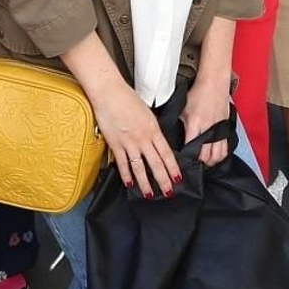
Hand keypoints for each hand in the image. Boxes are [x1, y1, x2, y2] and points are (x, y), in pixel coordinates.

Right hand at [91, 82, 178, 197]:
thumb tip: (158, 141)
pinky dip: (126, 175)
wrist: (110, 93)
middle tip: (168, 192)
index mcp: (153, 129)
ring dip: (145, 183)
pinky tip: (130, 184)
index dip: (173, 167)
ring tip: (149, 195)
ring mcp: (129, 142)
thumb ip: (153, 129)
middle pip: (156, 163)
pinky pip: (122, 164)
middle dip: (163, 180)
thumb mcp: (148, 113)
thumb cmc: (128, 99)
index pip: (166, 153)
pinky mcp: (115, 144)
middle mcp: (143, 138)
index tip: (178, 177)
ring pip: (139, 168)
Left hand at [182, 71, 233, 166]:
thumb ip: (178, 123)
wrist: (214, 83)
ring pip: (217, 154)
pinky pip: (225, 147)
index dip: (186, 158)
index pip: (190, 147)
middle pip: (205, 155)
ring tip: (205, 163)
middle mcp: (208, 128)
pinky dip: (220, 155)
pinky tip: (215, 156)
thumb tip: (169, 136)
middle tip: (194, 166)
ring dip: (211, 161)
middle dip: (199, 163)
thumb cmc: (197, 94)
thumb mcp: (182, 108)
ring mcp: (218, 129)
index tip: (182, 163)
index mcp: (194, 123)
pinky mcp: (225, 128)